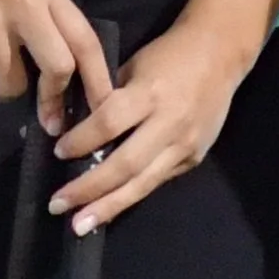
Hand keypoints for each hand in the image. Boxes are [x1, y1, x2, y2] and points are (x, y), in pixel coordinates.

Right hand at [0, 0, 113, 128]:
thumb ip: (51, 22)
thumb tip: (67, 79)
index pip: (86, 42)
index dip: (99, 81)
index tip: (103, 110)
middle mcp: (23, 7)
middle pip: (58, 69)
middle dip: (53, 97)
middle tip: (47, 113)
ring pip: (11, 85)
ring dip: (3, 89)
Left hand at [48, 0, 263, 231]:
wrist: (221, 53)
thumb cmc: (169, 55)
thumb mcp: (134, 66)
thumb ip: (111, 99)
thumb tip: (77, 130)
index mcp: (150, 93)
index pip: (110, 123)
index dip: (81, 140)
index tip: (58, 153)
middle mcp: (170, 123)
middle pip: (125, 164)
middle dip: (89, 188)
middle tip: (58, 205)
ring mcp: (186, 144)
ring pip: (143, 183)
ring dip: (109, 207)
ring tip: (80, 225)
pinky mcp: (194, 157)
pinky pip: (158, 180)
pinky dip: (131, 194)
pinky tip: (110, 208)